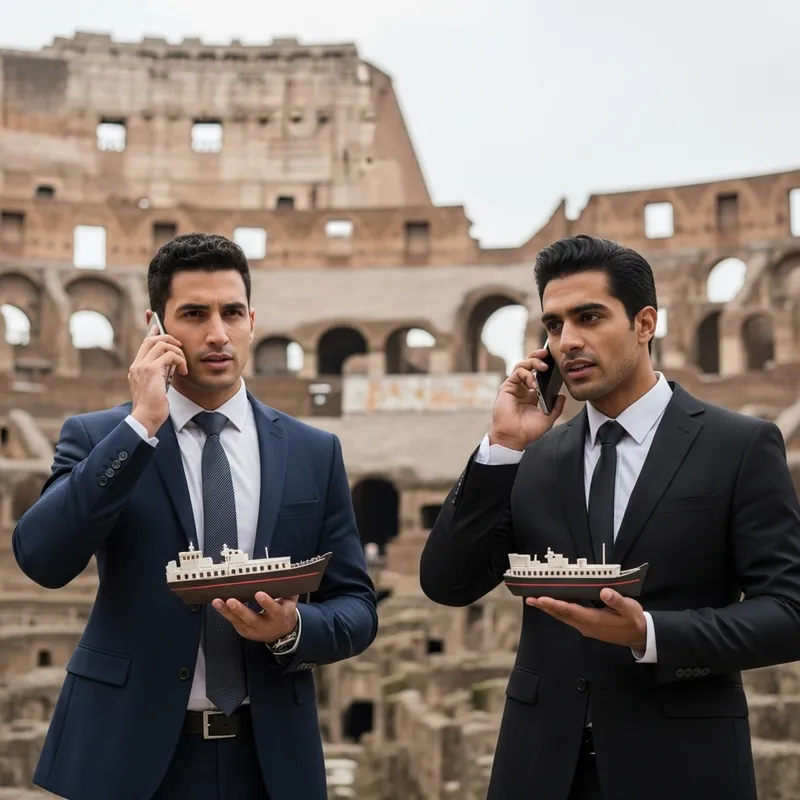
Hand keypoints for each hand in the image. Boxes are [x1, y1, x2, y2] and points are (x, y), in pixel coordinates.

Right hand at [129, 325, 187, 436]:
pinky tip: (183, 371)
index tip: (158, 324)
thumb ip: (159, 374)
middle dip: (169, 338)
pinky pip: (169, 355)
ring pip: (162, 344)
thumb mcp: (155, 387)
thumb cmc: (152, 407)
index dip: (152, 330)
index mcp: (136, 367)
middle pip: (152, 338)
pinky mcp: (152, 370)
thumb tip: (170, 365)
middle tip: (180, 348)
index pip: (144, 343)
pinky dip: (180, 360)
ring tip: (183, 365)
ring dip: (177, 352)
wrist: (145, 419)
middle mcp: (137, 364)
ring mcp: (143, 366)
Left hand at [211, 592, 299, 644]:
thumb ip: (289, 589)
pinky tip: (218, 605)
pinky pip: (233, 622)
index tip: (259, 594)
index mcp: (279, 615)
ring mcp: (253, 629)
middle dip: (241, 610)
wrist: (282, 632)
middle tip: (231, 601)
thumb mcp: (291, 601)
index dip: (267, 602)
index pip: (274, 609)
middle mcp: (266, 624)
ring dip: (227, 611)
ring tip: (218, 601)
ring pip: (239, 621)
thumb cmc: (284, 612)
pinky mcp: (244, 631)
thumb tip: (287, 574)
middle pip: (252, 618)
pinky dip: (225, 613)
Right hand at [489, 348, 565, 450]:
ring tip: (543, 367)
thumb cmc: (528, 430)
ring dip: (533, 362)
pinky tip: (533, 384)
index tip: (554, 361)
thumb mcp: (547, 418)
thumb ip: (556, 407)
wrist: (514, 437)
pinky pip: (517, 373)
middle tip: (547, 353)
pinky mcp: (507, 387)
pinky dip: (527, 375)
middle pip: (528, 364)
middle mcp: (522, 387)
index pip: (537, 373)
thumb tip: (562, 396)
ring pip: (522, 365)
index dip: (544, 365)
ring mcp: (514, 386)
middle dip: (537, 356)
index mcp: (531, 393)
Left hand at [526, 588, 646, 650]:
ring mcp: (586, 627)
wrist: (639, 635)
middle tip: (530, 599)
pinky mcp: (587, 626)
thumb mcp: (629, 608)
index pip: (570, 611)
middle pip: (562, 615)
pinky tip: (553, 605)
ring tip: (535, 601)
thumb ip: (616, 600)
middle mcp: (586, 625)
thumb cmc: (633, 620)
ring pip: (563, 617)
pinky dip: (558, 611)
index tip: (542, 599)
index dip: (555, 604)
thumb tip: (605, 592)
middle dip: (545, 607)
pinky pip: (568, 618)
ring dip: (549, 609)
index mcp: (594, 620)